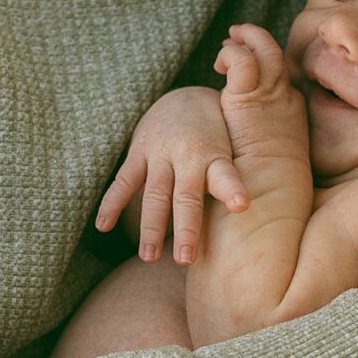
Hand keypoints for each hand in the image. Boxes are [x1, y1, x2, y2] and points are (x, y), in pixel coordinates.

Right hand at [95, 86, 249, 265]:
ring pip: (154, 194)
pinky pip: (124, 181)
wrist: (185, 97)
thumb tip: (255, 216)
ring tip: (149, 257)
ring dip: (150, 227)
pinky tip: (102, 226)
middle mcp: (188, 156)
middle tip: (186, 260)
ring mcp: (160, 154)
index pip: (225, 175)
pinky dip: (112, 203)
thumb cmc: (216, 134)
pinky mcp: (139, 152)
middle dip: (186, 228)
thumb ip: (235, 179)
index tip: (242, 206)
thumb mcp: (233, 146)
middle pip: (186, 196)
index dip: (233, 190)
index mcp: (215, 155)